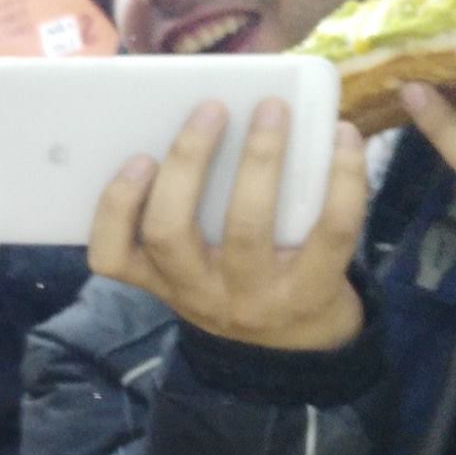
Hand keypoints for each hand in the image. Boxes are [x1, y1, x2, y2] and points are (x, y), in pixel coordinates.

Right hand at [89, 98, 369, 350]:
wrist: (300, 345)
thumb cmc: (239, 279)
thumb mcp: (196, 266)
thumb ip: (186, 213)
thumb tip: (206, 119)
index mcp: (161, 279)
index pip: (111, 256)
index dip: (116, 206)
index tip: (138, 158)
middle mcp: (200, 293)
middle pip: (169, 233)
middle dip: (186, 163)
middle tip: (210, 109)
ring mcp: (255, 297)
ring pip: (246, 227)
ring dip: (259, 160)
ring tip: (271, 112)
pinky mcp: (312, 292)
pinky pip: (330, 232)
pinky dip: (342, 178)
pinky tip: (344, 138)